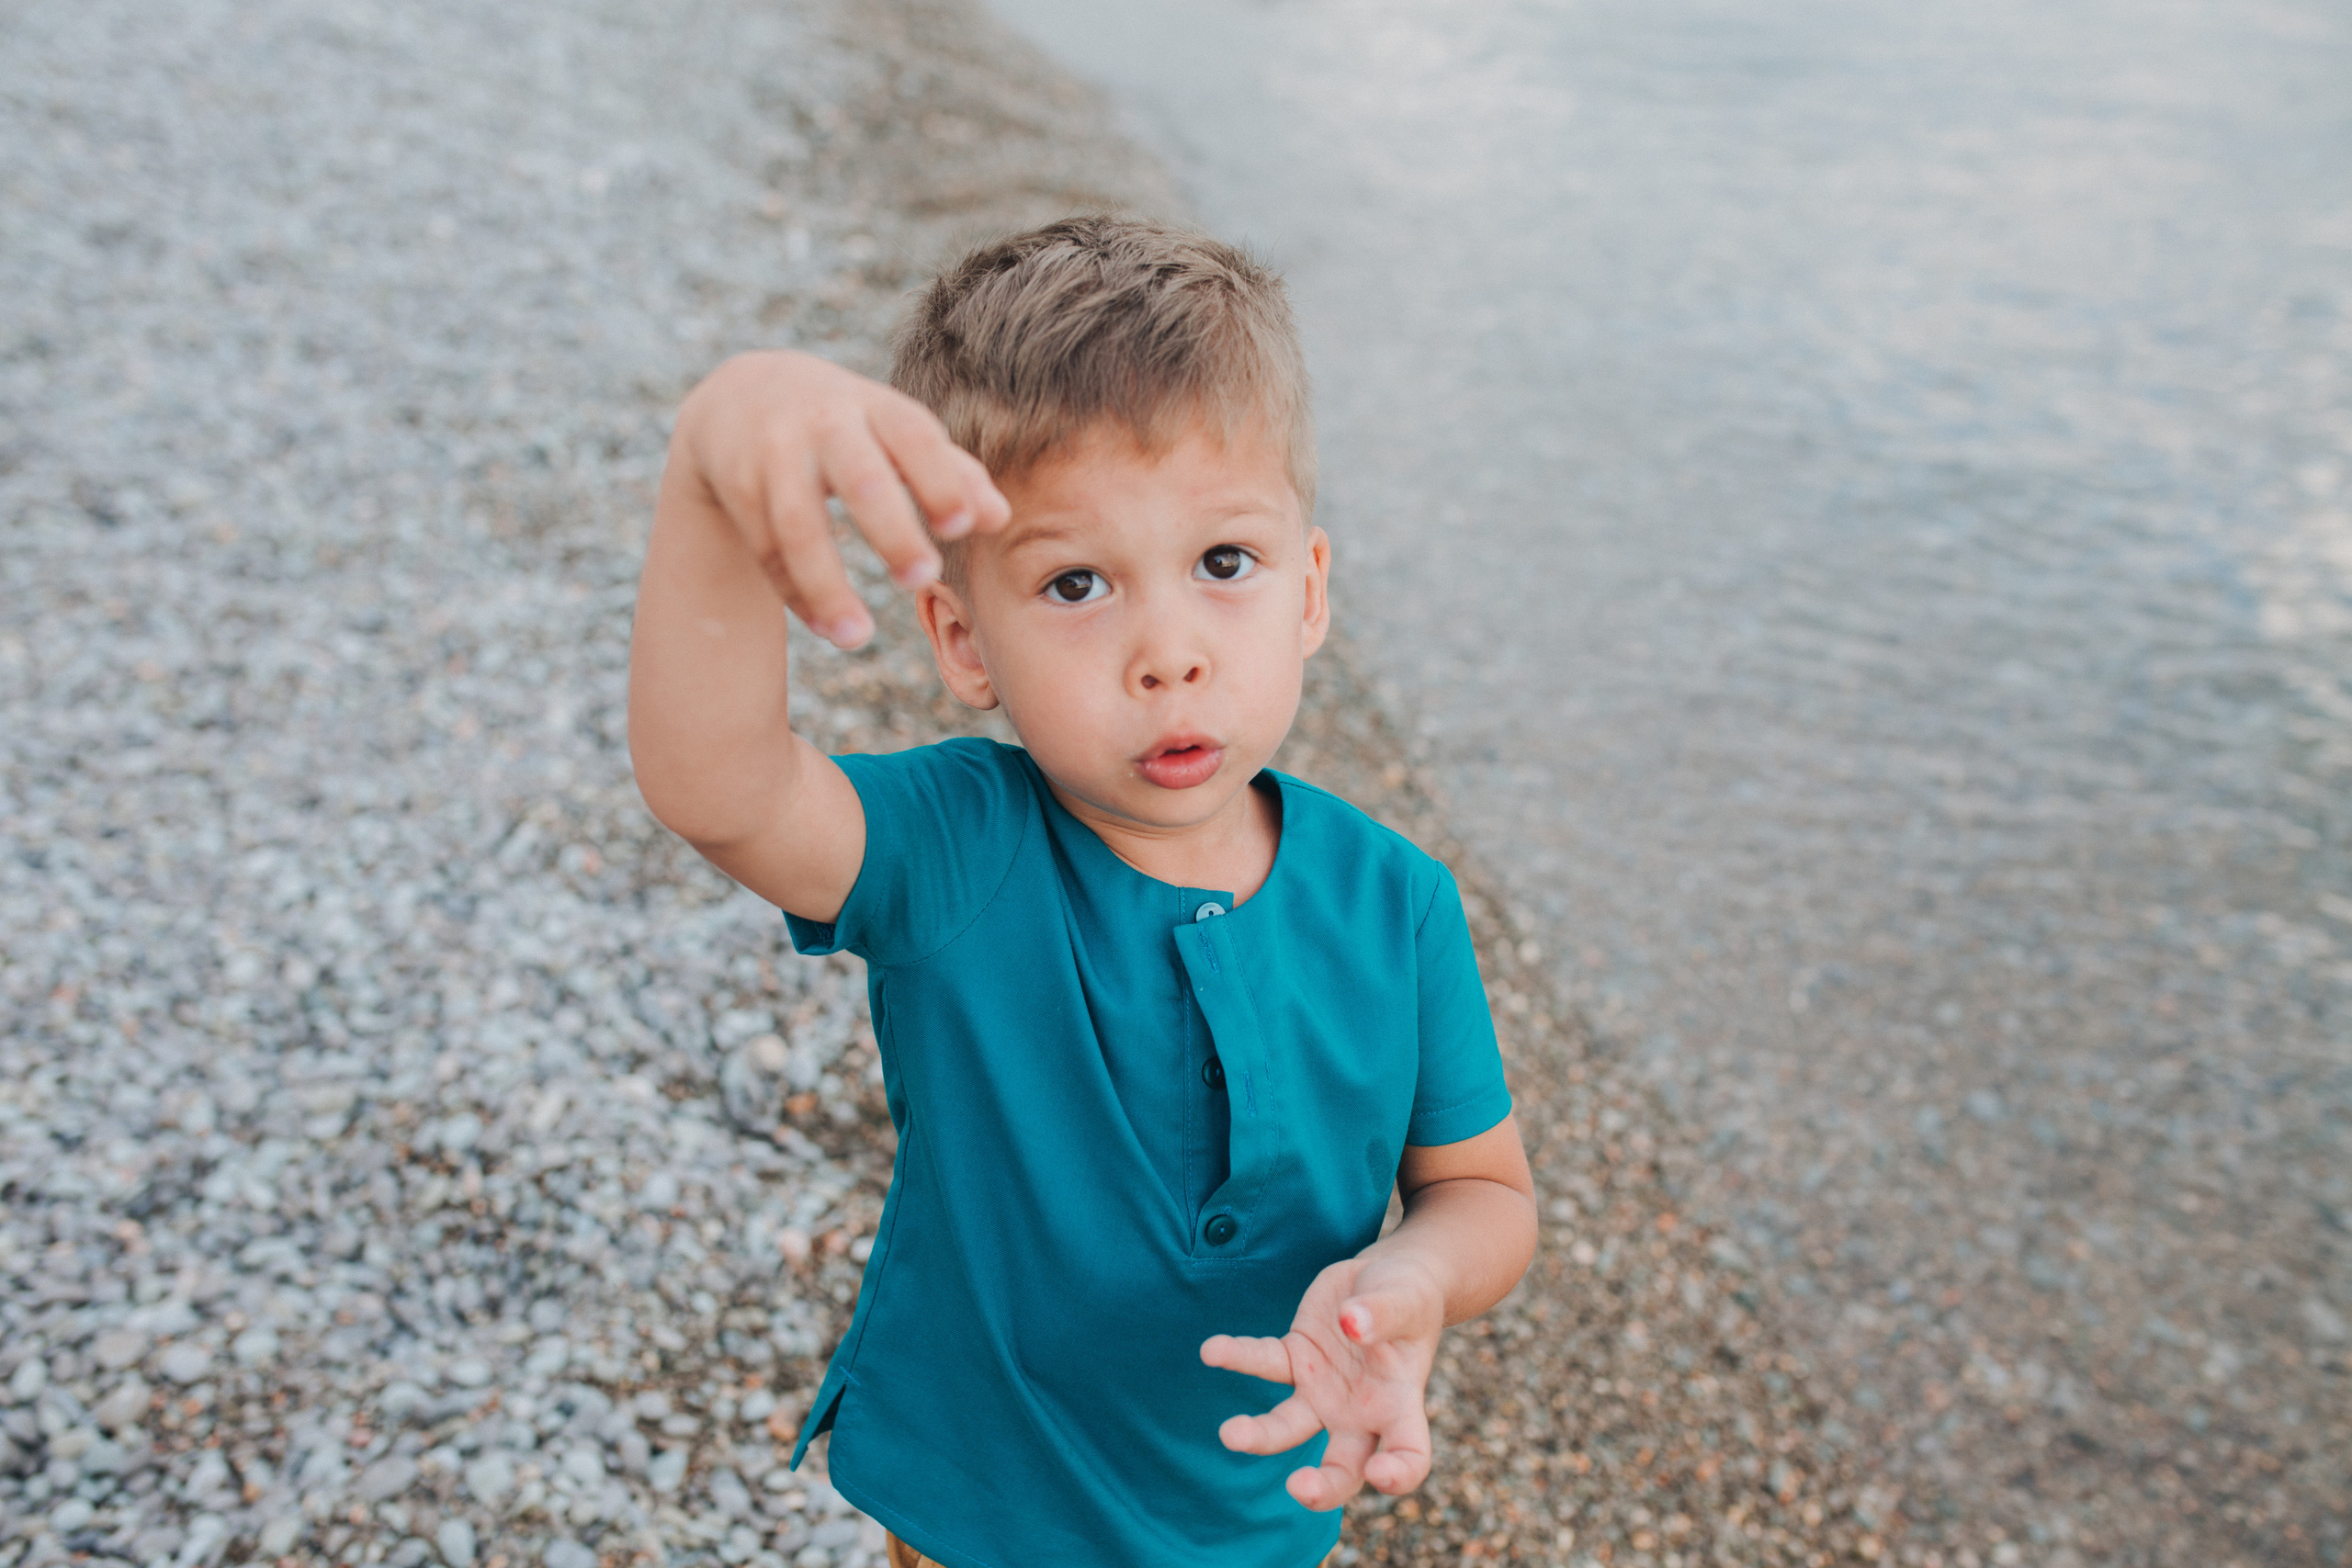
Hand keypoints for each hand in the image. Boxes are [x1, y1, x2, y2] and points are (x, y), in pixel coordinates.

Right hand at [673, 350, 1009, 647]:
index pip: (913, 435)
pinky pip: (766, 549)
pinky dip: (796, 593)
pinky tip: (829, 628)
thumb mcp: (894, 432)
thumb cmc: (846, 423)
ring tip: (858, 638)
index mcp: (875, 406)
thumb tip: (999, 518)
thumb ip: (950, 472)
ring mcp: (773, 454)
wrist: (741, 396)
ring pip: (796, 524)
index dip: (938, 477)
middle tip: (922, 577)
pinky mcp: (736, 485)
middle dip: (890, 529)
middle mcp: (823, 424)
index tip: (962, 526)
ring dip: (826, 584)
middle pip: (858, 478)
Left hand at [1200, 1251, 1444, 1510]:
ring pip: (1288, 1427)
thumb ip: (1383, 1314)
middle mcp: (1358, 1412)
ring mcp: (1322, 1391)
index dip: (1398, 1474)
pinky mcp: (1295, 1359)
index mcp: (1400, 1405)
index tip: (1379, 1474)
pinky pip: (1264, 1363)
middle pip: (1343, 1468)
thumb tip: (1353, 1323)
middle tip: (1298, 1488)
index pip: (1409, 1456)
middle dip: (1323, 1487)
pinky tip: (1212, 1350)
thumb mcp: (1406, 1300)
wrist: (1386, 1276)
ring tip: (1229, 1434)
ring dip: (1259, 1435)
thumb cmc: (1409, 1297)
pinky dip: (1238, 1357)